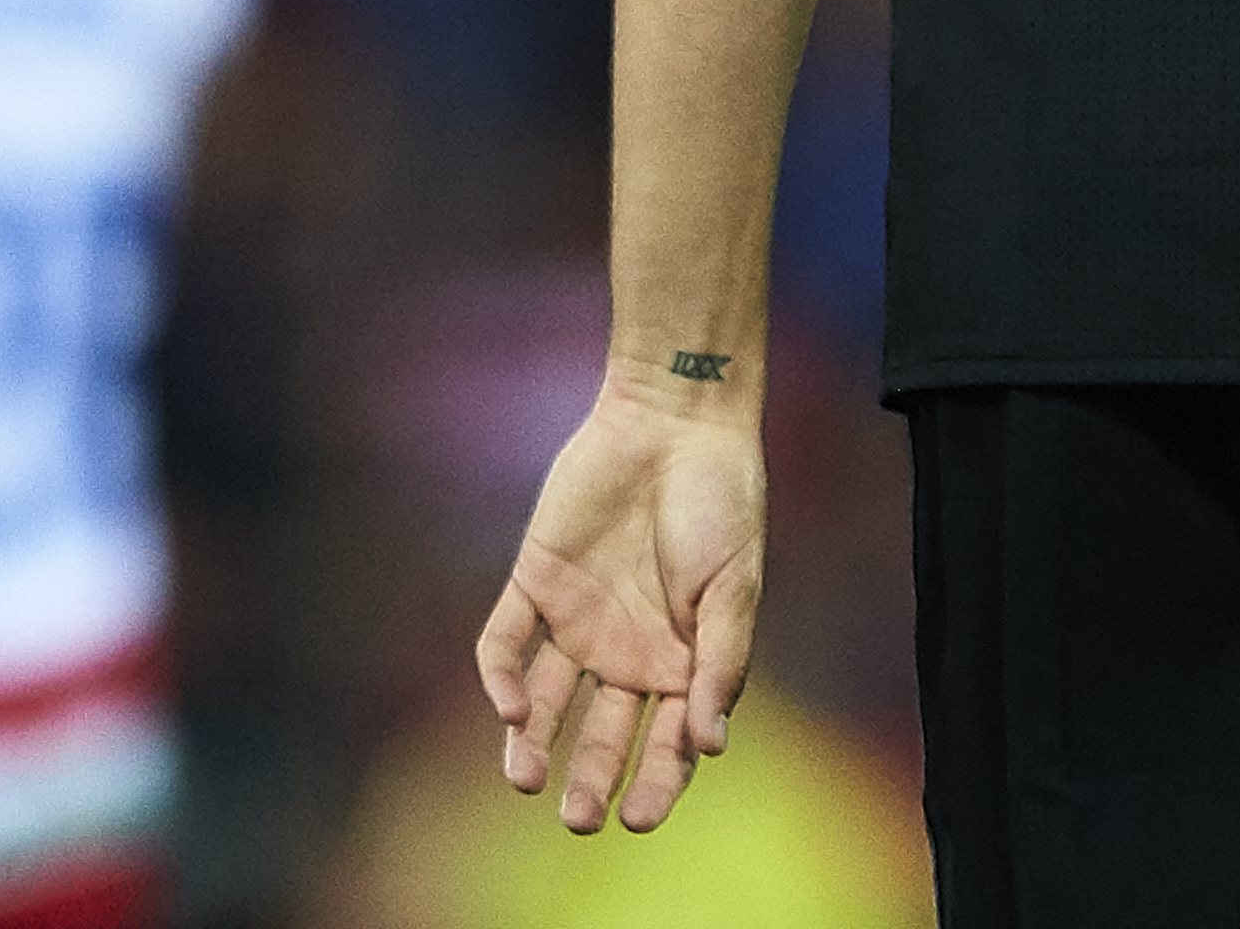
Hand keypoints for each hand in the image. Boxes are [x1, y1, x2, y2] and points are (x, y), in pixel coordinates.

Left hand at [476, 384, 765, 833]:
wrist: (676, 420)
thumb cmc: (722, 500)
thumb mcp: (736, 586)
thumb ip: (720, 662)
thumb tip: (710, 746)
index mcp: (681, 655)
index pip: (667, 739)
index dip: (656, 781)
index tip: (638, 818)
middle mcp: (626, 648)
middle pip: (602, 731)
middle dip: (591, 778)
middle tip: (579, 819)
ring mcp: (577, 618)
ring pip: (546, 701)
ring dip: (532, 744)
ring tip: (526, 781)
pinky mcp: (534, 582)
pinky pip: (507, 640)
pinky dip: (503, 678)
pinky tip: (512, 708)